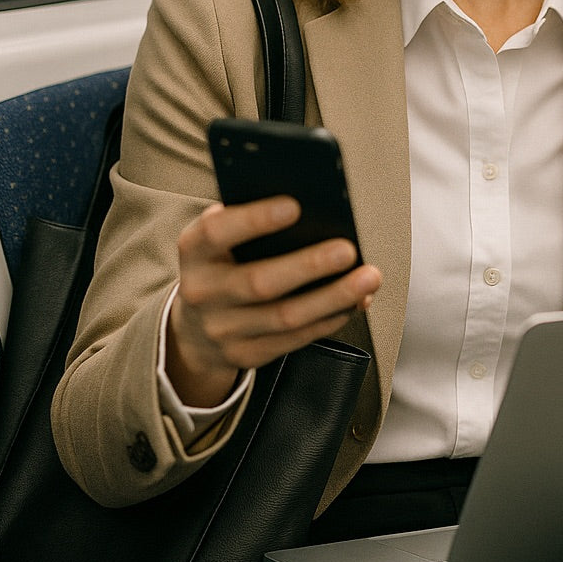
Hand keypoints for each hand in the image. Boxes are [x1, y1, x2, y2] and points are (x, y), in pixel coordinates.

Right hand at [167, 195, 381, 407]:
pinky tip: (352, 303)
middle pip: (260, 283)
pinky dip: (328, 319)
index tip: (294, 206)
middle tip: (348, 250)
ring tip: (368, 278)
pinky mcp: (246, 355)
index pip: (217, 233)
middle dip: (309, 266)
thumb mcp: (220, 240)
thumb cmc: (223, 265)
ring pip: (285, 317)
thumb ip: (248, 221)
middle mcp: (202, 293)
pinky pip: (294, 339)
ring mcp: (223, 330)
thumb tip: (311, 207)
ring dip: (333, 297)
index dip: (254, 220)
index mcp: (194, 252)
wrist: (195, 329)